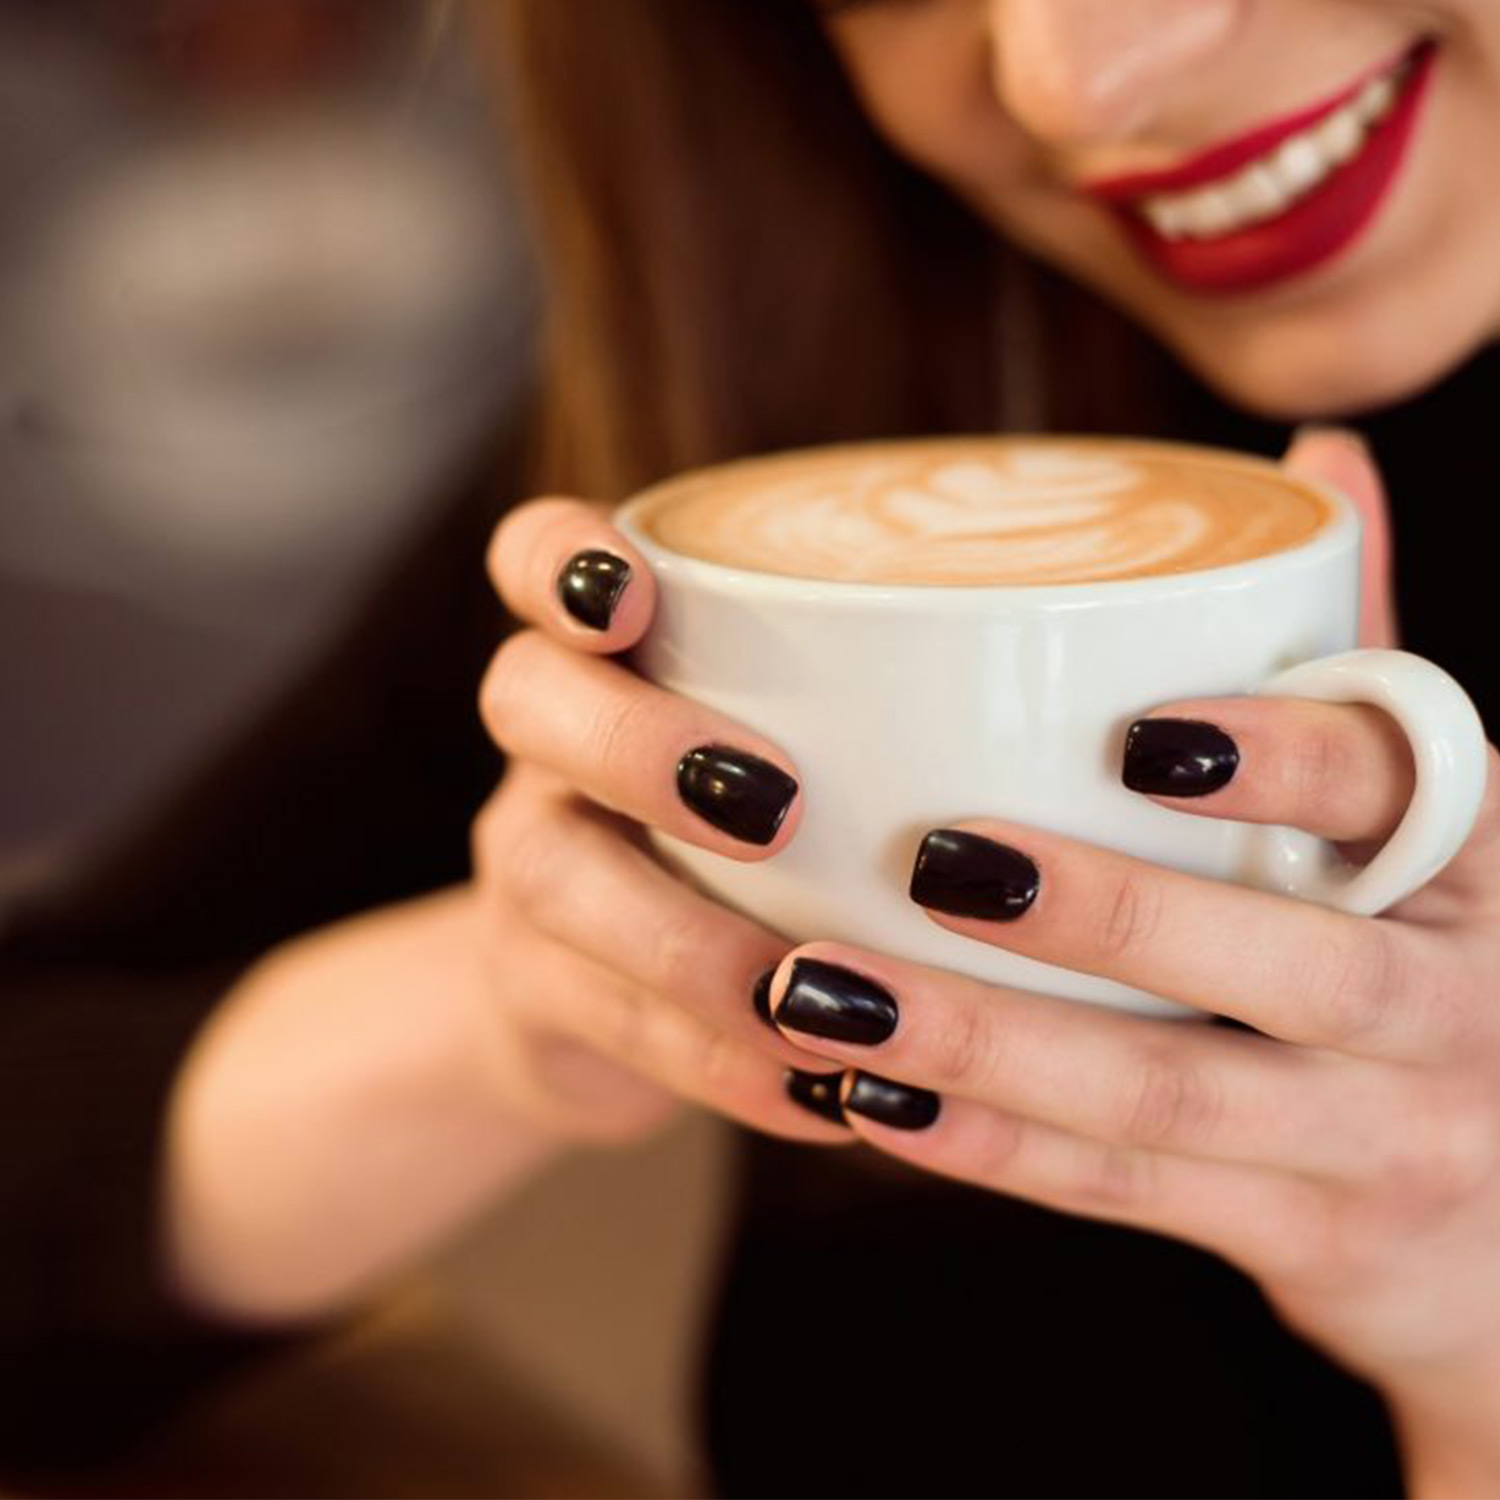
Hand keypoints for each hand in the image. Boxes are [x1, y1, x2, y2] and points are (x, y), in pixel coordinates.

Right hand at [474, 497, 851, 1146]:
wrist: (600, 1000)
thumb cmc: (754, 849)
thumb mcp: (807, 758)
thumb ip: (906, 721)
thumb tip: (1161, 725)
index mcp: (612, 659)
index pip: (536, 558)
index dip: (564, 560)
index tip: (638, 591)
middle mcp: (550, 751)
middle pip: (526, 697)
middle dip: (640, 743)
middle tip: (776, 808)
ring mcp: (528, 870)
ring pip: (552, 878)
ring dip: (685, 942)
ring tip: (803, 998)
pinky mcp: (535, 995)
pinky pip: (604, 1024)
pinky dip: (715, 1064)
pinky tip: (822, 1098)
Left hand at [760, 432, 1499, 1488]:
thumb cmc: (1447, 965)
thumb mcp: (1439, 826)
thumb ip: (1357, 660)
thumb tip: (1316, 456)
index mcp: (1471, 866)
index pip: (1394, 793)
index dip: (1278, 759)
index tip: (1135, 735)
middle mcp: (1447, 1006)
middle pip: (1280, 965)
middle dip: (1101, 917)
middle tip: (933, 858)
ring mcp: (1378, 1140)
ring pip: (1167, 1093)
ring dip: (989, 1046)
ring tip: (826, 993)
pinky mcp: (1306, 1236)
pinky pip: (1127, 1192)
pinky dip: (992, 1150)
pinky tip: (870, 1099)